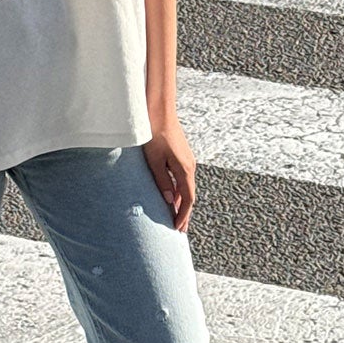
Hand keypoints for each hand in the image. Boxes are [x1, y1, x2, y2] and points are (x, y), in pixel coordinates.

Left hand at [142, 118, 195, 232]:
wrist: (159, 111)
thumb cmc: (154, 135)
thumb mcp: (154, 161)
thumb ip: (162, 182)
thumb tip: (169, 202)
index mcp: (184, 170)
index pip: (187, 200)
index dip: (183, 216)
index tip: (177, 229)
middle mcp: (189, 166)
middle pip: (189, 196)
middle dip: (184, 214)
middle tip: (179, 230)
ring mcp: (187, 161)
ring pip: (186, 188)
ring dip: (181, 203)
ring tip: (175, 217)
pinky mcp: (181, 156)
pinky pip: (182, 179)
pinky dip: (179, 192)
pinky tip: (172, 197)